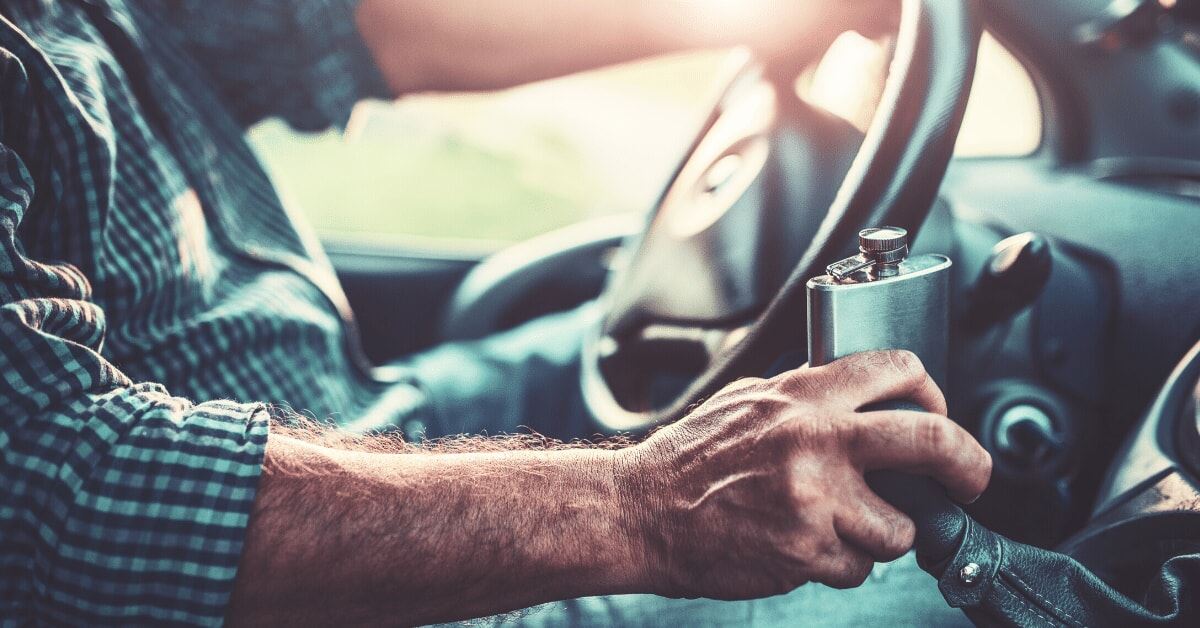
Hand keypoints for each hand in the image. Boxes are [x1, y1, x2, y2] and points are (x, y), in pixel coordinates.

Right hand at [614, 350, 990, 599]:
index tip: (937, 414)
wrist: (640, 510)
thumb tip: (862, 395)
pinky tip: (802, 546)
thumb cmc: (689, 458)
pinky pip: (859, 568)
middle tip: (972, 479)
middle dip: (970, 464)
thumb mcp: (748, 400)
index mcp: (802, 394)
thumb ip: (806, 394)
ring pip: (900, 527)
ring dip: (881, 533)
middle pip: (933, 440)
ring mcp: (815, 499)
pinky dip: (840, 564)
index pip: (899, 370)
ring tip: (839, 525)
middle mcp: (815, 439)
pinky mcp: (806, 552)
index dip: (933, 393)